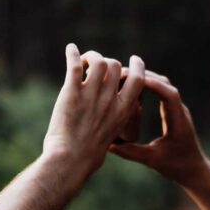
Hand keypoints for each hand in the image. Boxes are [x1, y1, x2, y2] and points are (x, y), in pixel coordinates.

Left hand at [43, 45, 144, 181]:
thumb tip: (118, 111)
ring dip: (92, 56)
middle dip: (108, 61)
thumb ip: (116, 116)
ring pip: (99, 62)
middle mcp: (110, 100)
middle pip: (115, 66)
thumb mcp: (113, 132)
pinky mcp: (72, 94)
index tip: (134, 59)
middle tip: (97, 65)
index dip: (137, 66)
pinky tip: (71, 49)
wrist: (72, 160)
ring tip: (84, 60)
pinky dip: (73, 54)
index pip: (138, 79)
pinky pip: (75, 65)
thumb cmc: (90, 152)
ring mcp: (91, 96)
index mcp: (123, 110)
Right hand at [109, 70, 207, 187]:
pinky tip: (132, 88)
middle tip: (121, 73)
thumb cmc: (176, 167)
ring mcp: (177, 110)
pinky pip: (162, 92)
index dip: (153, 84)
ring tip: (123, 77)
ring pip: (164, 86)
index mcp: (178, 122)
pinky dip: (148, 87)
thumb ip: (132, 153)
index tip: (133, 79)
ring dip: (146, 79)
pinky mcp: (173, 112)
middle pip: (165, 85)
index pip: (169, 95)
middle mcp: (180, 112)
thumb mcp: (152, 161)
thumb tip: (108, 145)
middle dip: (145, 76)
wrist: (194, 170)